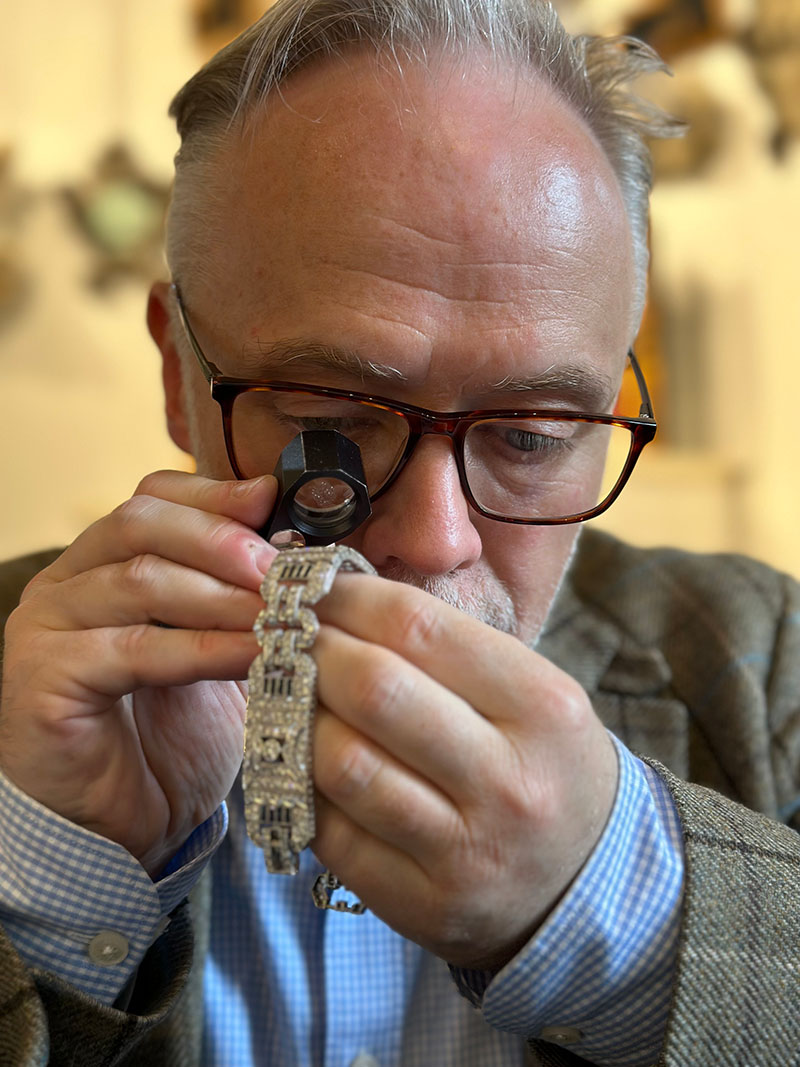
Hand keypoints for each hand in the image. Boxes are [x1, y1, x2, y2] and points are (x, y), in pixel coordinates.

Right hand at [0, 471, 277, 874]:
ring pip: (139, 580)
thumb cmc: (170, 740)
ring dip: (222, 594)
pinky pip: (134, 649)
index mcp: (101, 563)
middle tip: (282, 569)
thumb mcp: (214, 651)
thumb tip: (296, 549)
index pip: (152, 497)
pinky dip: (202, 648)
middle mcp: (65, 584)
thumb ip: (238, 597)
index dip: (214, 495)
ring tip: (280, 613)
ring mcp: (46, 628)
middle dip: (222, 539)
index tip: (273, 504)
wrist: (120, 830)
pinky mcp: (44, 679)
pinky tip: (252, 655)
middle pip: (142, 522)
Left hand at [311, 572, 617, 970]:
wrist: (584, 886)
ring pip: (342, 763)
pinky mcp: (422, 903)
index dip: (348, 600)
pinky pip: (332, 833)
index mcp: (542, 707)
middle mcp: (509, 780)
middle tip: (287, 639)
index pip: (419, 628)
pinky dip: (303, 787)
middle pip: (374, 690)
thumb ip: (448, 651)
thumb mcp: (532, 695)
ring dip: (297, 720)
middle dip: (312, 652)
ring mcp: (465, 851)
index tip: (313, 590)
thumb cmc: (542, 766)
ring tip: (292, 700)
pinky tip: (305, 763)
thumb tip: (338, 604)